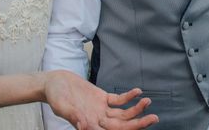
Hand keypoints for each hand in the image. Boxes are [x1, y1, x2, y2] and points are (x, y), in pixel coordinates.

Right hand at [43, 70, 158, 128]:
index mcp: (88, 125)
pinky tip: (137, 92)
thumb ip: (72, 115)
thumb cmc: (54, 96)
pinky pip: (118, 100)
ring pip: (123, 113)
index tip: (138, 129)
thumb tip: (83, 126)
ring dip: (136, 109)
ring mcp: (101, 109)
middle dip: (138, 123)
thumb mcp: (62, 106)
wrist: (54, 82)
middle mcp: (97, 120)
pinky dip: (128, 97)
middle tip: (155, 119)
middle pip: (122, 126)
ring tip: (148, 102)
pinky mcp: (102, 98)